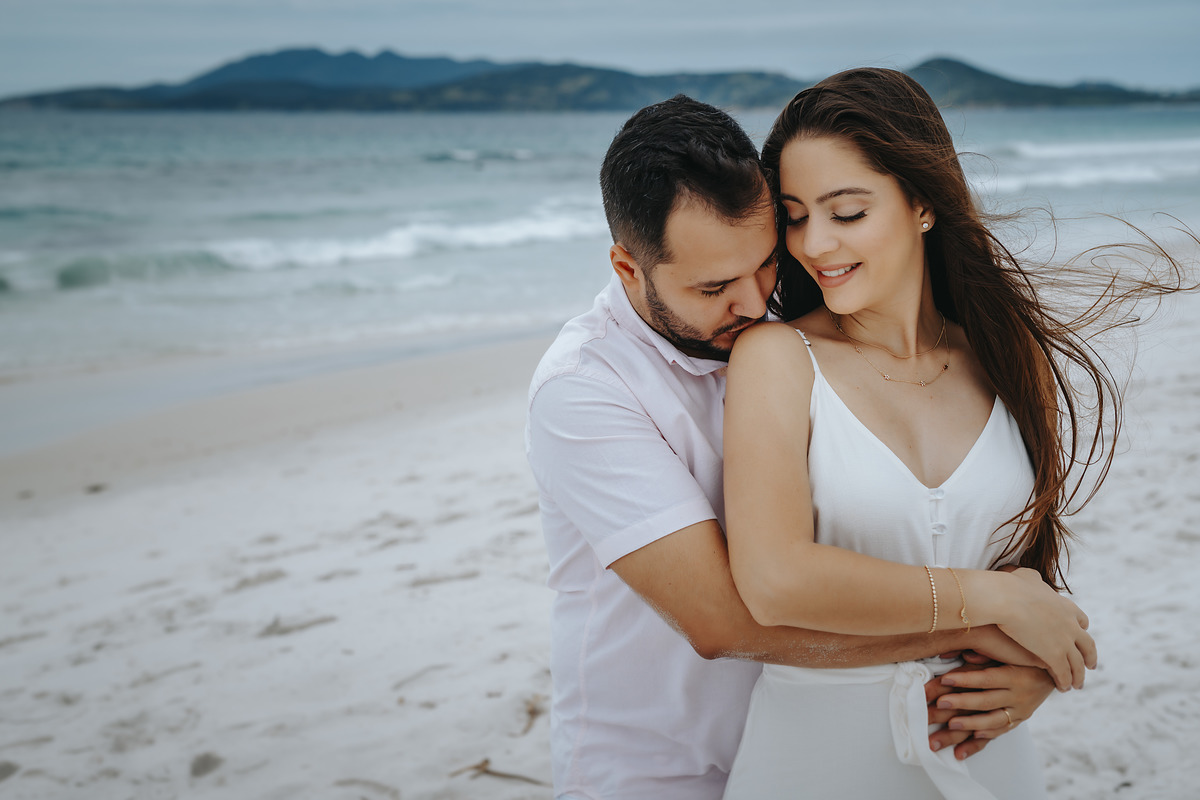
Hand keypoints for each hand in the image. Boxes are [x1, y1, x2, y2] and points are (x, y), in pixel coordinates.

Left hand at [928, 659, 1055, 758]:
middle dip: (962, 703)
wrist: (1052, 676)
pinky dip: (984, 737)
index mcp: (1014, 675)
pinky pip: (1000, 732)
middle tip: (940, 704)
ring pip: (993, 721)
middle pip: (987, 701)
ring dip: (970, 724)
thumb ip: (984, 653)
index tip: (945, 678)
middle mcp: (1019, 696)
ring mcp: (1019, 712)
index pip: (987, 678)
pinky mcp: (1018, 721)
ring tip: (951, 725)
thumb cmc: (1023, 659)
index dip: (966, 678)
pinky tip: (969, 741)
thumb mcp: (1007, 653)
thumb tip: (962, 653)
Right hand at [982, 568, 1096, 690]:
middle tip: (1090, 665)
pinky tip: (1062, 687)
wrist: (1004, 598)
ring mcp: (1064, 641)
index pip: (1081, 620)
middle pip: (1087, 645)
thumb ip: (1033, 578)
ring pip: (1078, 664)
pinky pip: (1064, 673)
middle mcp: (1070, 624)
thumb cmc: (1009, 586)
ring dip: (1079, 675)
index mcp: (1065, 606)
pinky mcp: (1054, 655)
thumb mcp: (1026, 576)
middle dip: (1089, 656)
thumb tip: (1031, 576)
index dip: (1081, 629)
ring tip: (1077, 685)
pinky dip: (1065, 681)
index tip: (1080, 634)